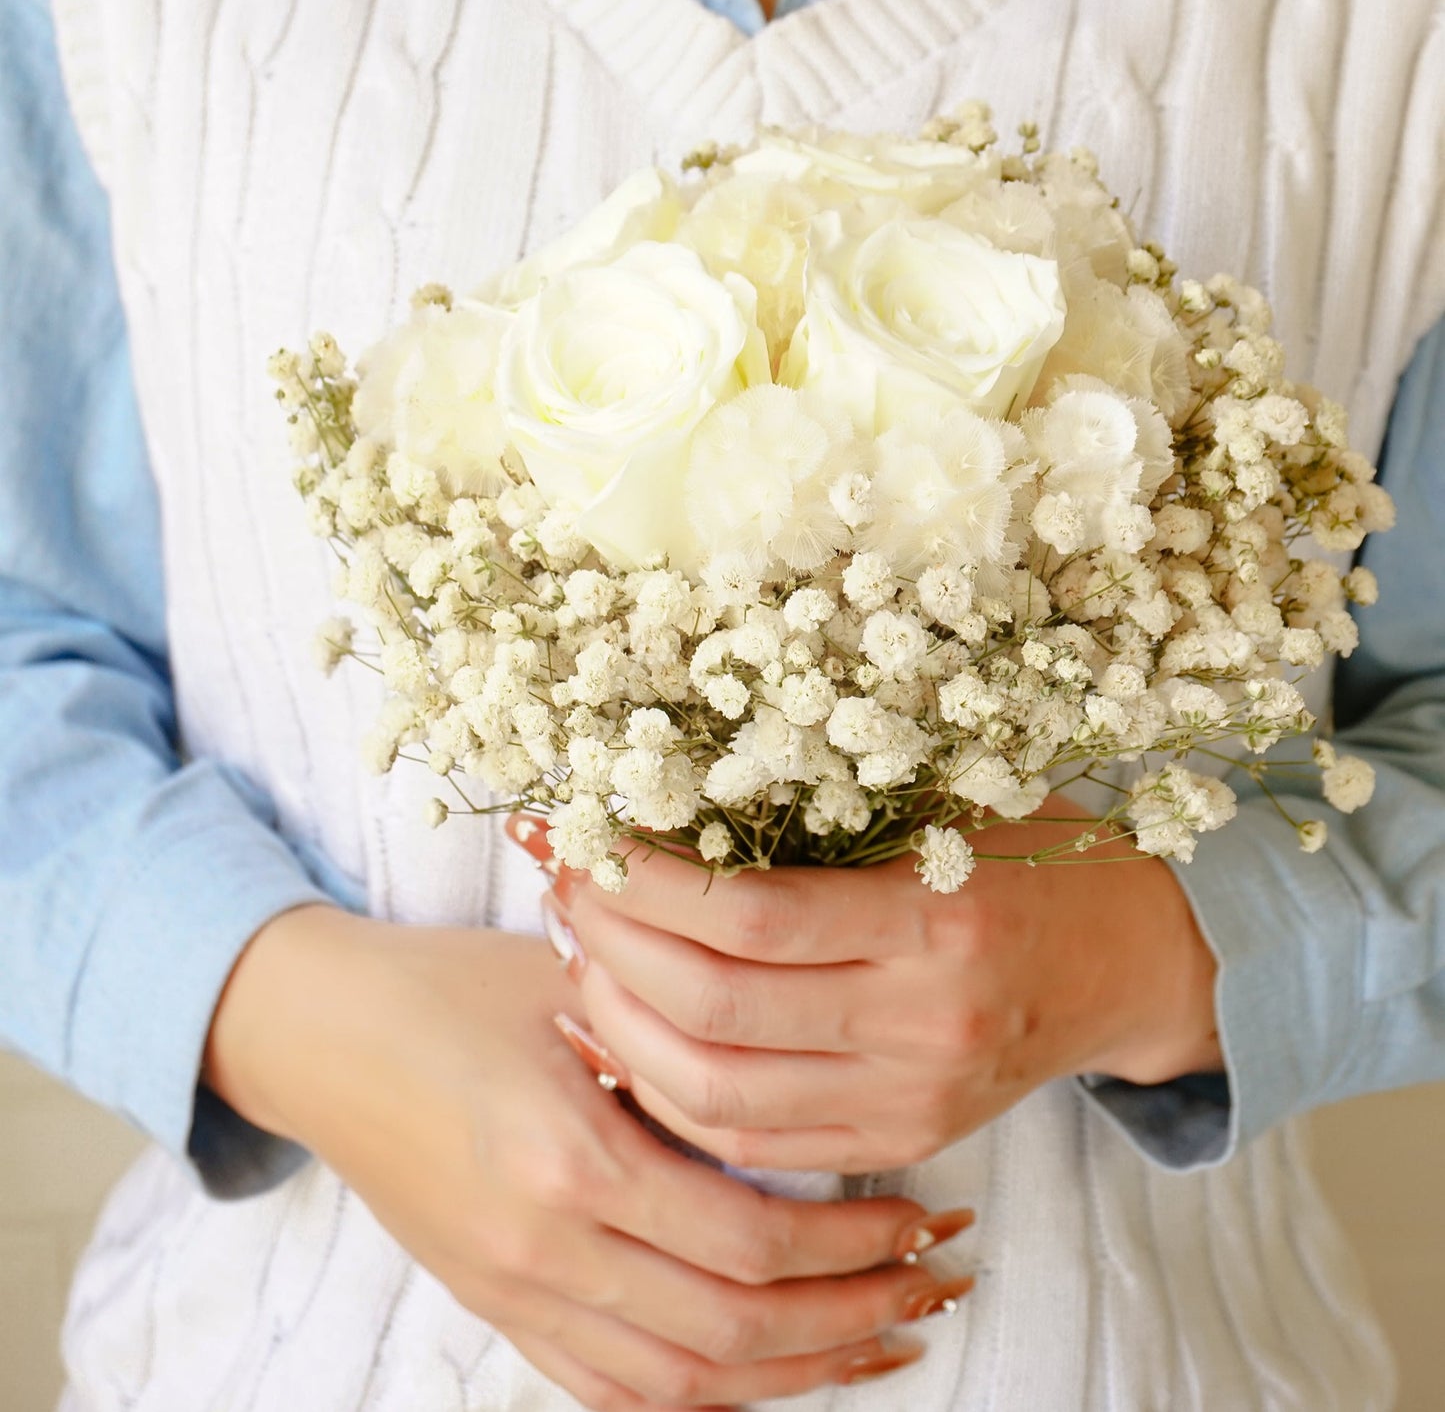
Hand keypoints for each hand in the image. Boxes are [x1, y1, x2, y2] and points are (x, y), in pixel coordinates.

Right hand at [203, 904, 972, 1409]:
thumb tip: (810, 1084)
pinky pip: (614, 1392)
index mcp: (570, 1158)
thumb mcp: (572, 987)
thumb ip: (680, 1051)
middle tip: (934, 1286)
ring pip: (684, 1385)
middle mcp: (546, 1250)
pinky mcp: (496, 1309)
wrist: (324, 1035)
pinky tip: (768, 1374)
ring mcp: (516, 1295)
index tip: (921, 1216)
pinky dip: (706, 1397)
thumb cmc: (453, 988)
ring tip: (882, 1342)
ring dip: (797, 1373)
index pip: (749, 1239)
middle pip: (733, 1333)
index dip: (852, 1245)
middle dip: (852, 1320)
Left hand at [535, 798, 1221, 1174]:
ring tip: (580, 958)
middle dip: (609, 946)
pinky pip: (749, 1144)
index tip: (586, 836)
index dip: (645, 882)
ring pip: (715, 1094)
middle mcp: (923, 1023)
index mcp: (937, 918)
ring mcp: (911, 1097)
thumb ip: (824, 811)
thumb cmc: (1025, 856)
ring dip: (620, 1025)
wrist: (1126, 961)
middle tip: (565, 888)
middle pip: (714, 1010)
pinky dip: (668, 1095)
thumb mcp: (943, 803)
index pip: (750, 919)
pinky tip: (629, 1034)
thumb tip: (662, 796)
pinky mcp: (900, 1139)